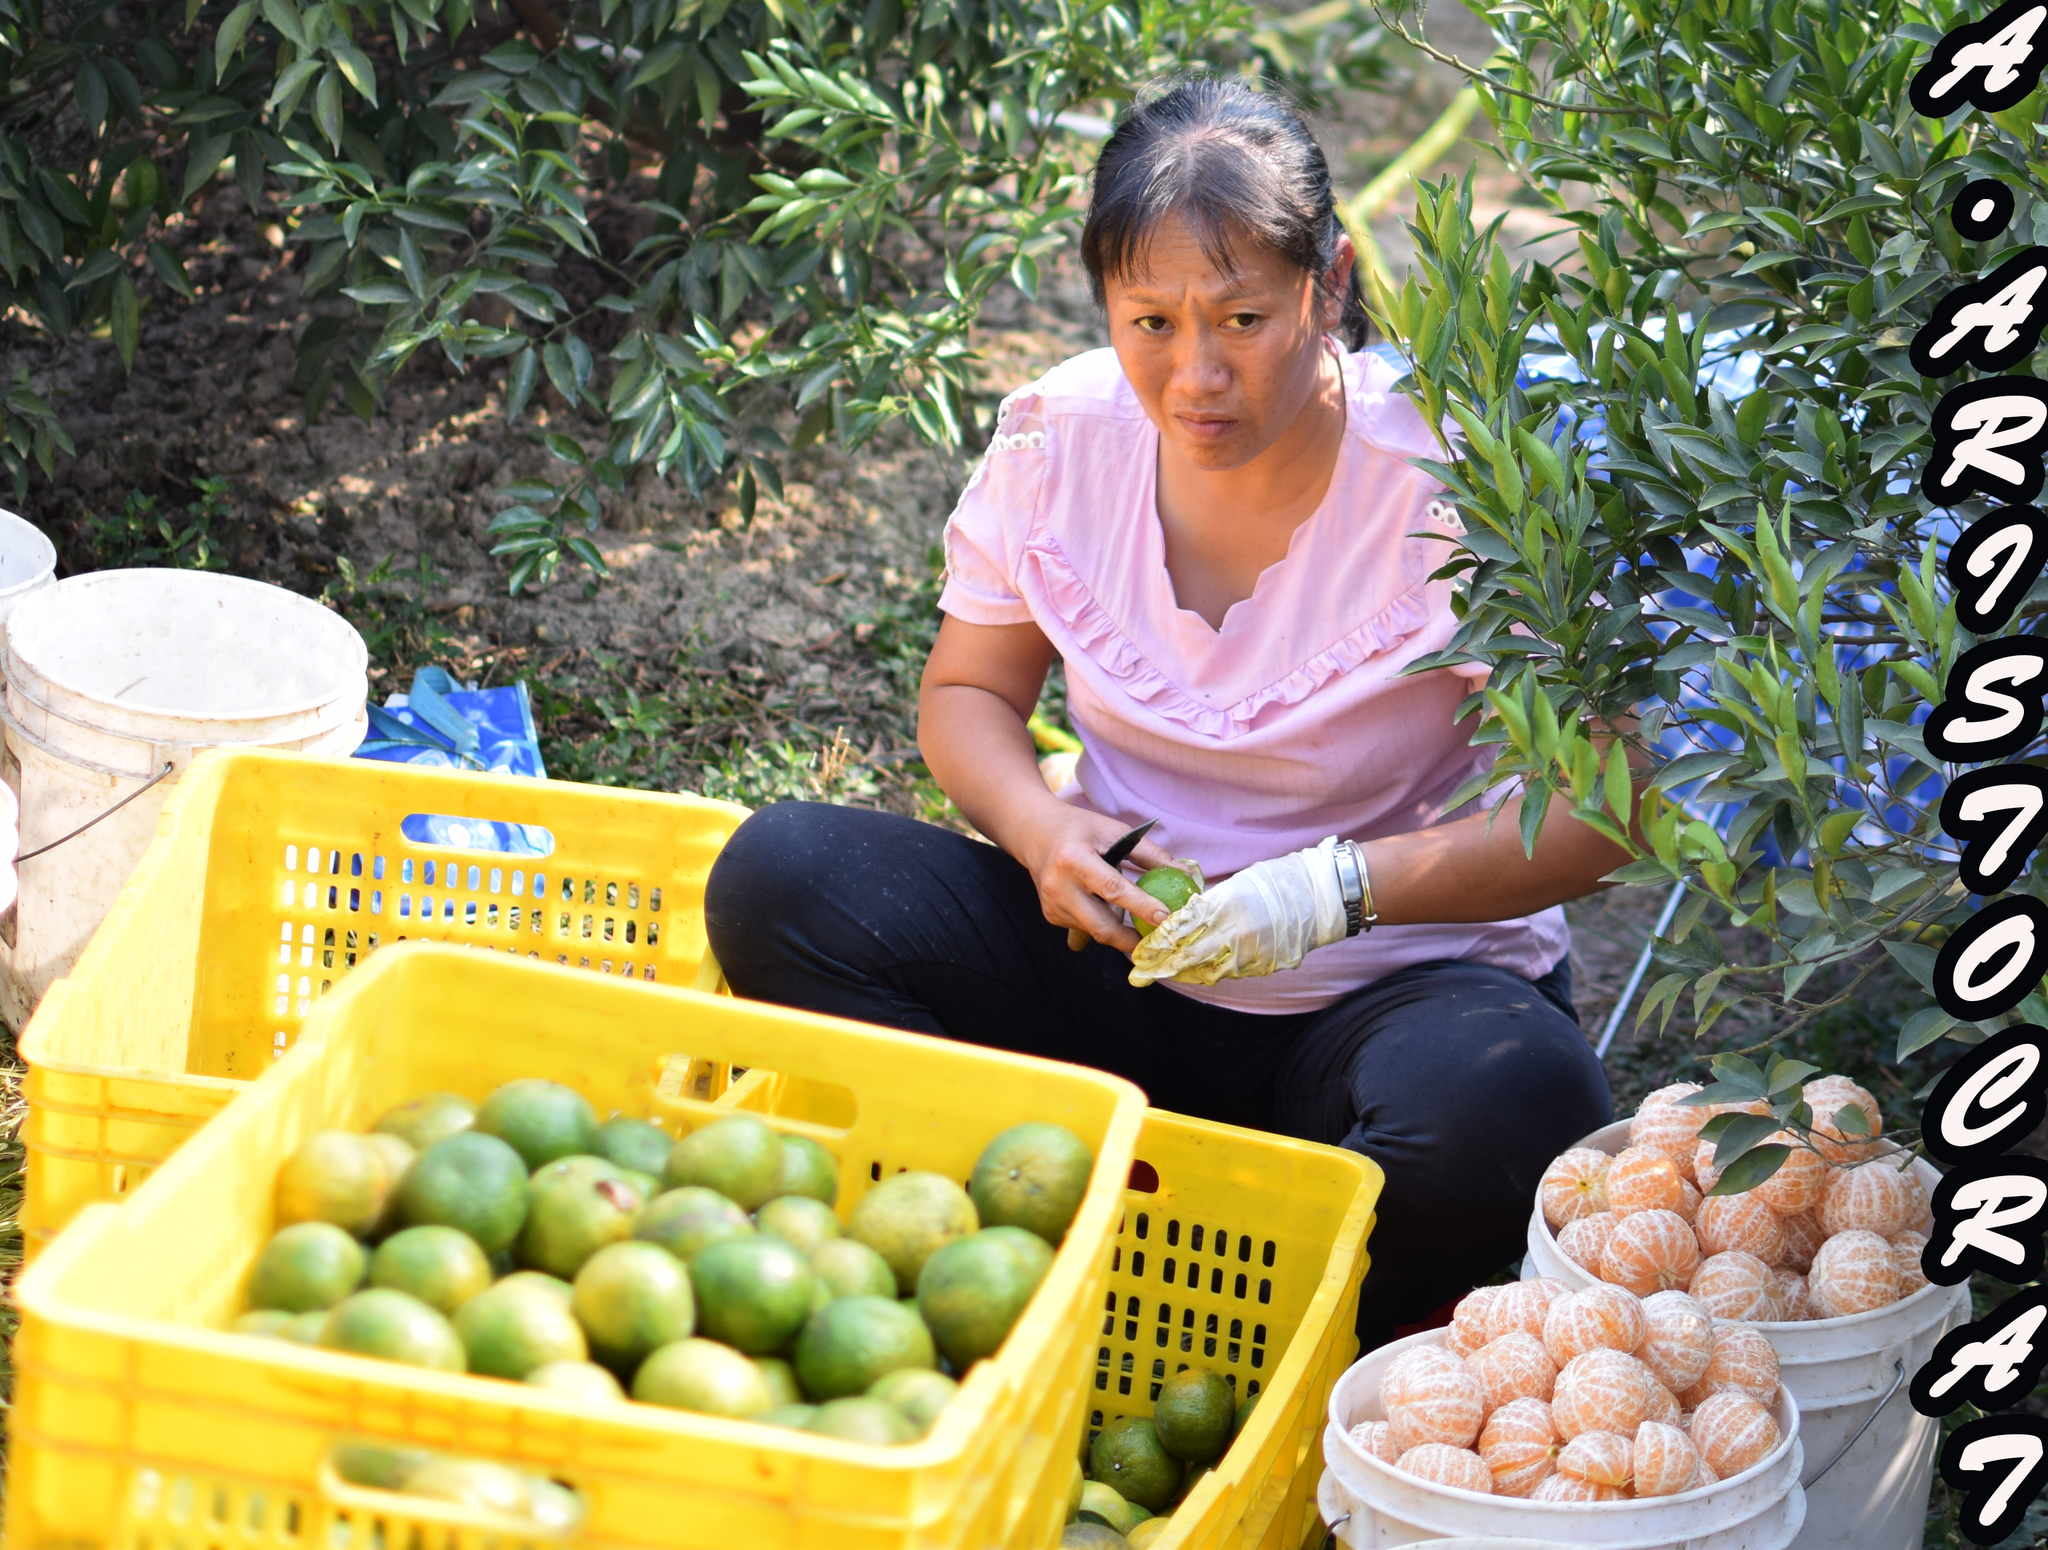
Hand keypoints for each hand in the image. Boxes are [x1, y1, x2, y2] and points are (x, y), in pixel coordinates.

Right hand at [1013, 805, 1180, 953]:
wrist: (1035, 834)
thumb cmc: (1081, 830)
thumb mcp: (1115, 832)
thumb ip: (1150, 855)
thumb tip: (1186, 875)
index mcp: (1073, 858)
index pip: (1113, 889)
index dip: (1141, 906)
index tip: (1166, 918)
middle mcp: (1058, 886)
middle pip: (1101, 926)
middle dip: (1132, 940)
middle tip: (1158, 944)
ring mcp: (1052, 905)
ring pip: (1095, 931)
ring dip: (1118, 929)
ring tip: (1128, 914)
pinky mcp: (1051, 916)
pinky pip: (1085, 928)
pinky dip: (1101, 922)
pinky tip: (1102, 905)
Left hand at [1128, 837, 1348, 986]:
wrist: (1318, 898)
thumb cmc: (1274, 883)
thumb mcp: (1236, 885)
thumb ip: (1208, 904)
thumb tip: (1180, 918)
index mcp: (1226, 907)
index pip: (1181, 929)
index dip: (1157, 942)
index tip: (1139, 949)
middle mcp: (1236, 934)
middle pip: (1188, 957)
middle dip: (1161, 967)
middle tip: (1139, 974)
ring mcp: (1251, 954)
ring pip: (1206, 972)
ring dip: (1182, 974)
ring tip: (1163, 974)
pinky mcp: (1263, 967)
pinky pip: (1228, 974)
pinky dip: (1208, 973)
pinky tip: (1196, 972)